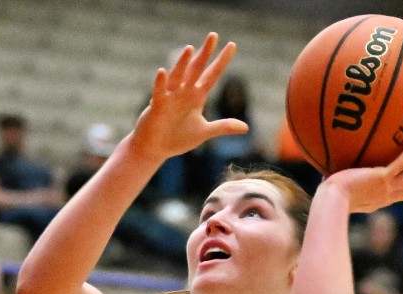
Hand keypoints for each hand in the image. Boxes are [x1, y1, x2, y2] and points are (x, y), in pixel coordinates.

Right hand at [127, 33, 248, 162]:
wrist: (155, 148)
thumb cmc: (177, 138)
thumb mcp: (204, 132)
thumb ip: (223, 127)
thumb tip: (246, 128)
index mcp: (196, 97)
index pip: (212, 75)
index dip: (222, 61)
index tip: (232, 45)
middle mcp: (184, 92)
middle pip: (196, 69)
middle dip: (205, 53)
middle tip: (213, 35)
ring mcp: (170, 97)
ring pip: (178, 76)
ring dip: (183, 63)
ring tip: (190, 48)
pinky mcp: (157, 106)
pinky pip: (158, 92)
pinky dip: (160, 83)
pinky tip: (162, 72)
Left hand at [320, 139, 402, 213]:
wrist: (332, 200)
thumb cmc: (328, 196)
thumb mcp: (337, 189)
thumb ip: (338, 181)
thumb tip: (325, 170)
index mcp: (376, 202)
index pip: (396, 197)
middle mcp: (384, 197)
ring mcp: (386, 188)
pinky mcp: (383, 178)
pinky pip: (401, 163)